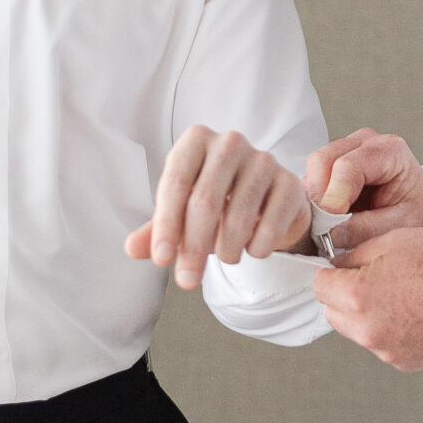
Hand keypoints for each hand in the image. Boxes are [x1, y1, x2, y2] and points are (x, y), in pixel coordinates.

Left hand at [124, 125, 312, 286]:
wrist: (266, 199)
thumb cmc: (217, 201)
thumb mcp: (182, 211)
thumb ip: (157, 229)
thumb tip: (132, 249)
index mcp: (196, 141)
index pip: (175, 183)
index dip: (166, 225)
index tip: (161, 261)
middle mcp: (229, 142)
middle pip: (205, 201)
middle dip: (193, 248)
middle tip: (187, 281)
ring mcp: (264, 159)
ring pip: (239, 216)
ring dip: (227, 250)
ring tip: (225, 257)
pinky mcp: (289, 183)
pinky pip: (270, 224)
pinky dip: (256, 248)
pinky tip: (251, 249)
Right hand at [305, 128, 422, 251]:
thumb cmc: (419, 214)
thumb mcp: (400, 227)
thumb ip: (365, 229)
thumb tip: (329, 233)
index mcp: (390, 151)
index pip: (349, 166)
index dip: (334, 197)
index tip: (330, 225)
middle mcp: (366, 143)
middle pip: (323, 160)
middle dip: (319, 197)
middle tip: (323, 228)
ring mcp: (347, 150)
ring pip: (313, 169)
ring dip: (315, 199)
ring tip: (328, 226)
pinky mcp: (334, 164)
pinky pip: (313, 179)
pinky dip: (314, 200)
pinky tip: (326, 219)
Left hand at [314, 225, 422, 369]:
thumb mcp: (394, 240)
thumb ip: (356, 253)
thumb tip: (339, 263)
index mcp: (356, 296)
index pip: (319, 284)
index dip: (331, 271)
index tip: (342, 266)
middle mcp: (365, 329)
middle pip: (334, 311)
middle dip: (345, 294)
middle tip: (374, 277)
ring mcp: (384, 349)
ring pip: (357, 329)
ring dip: (366, 313)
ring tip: (399, 293)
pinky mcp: (403, 361)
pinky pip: (382, 343)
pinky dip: (389, 329)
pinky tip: (412, 311)